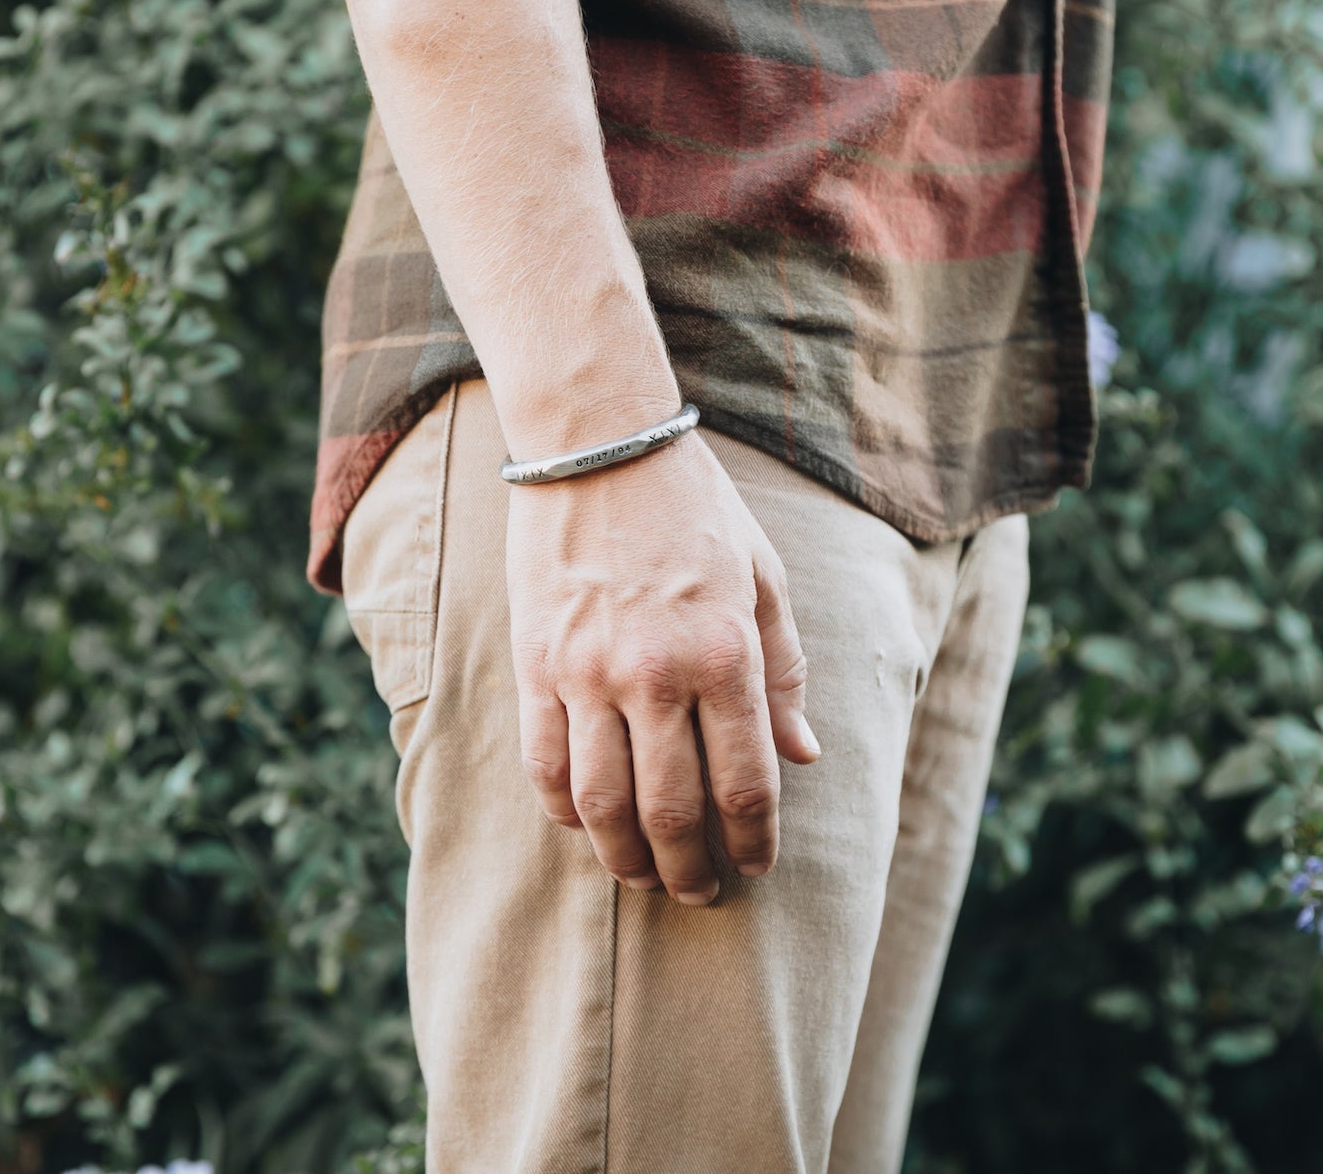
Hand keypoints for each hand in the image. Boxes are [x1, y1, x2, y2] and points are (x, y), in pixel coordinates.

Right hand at [507, 432, 818, 904]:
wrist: (599, 446)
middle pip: (672, 811)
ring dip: (625, 858)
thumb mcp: (763, 580)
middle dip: (691, 871)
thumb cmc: (695, 510)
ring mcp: (587, 672)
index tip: (757, 868)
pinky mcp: (536, 664)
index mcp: (725, 652)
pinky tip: (583, 827)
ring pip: (601, 804)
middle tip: (700, 895)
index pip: (745, 783)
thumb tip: (805, 756)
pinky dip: (564, 810)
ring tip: (642, 878)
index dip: (754, 843)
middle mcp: (656, 673)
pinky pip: (544, 763)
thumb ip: (784, 672)